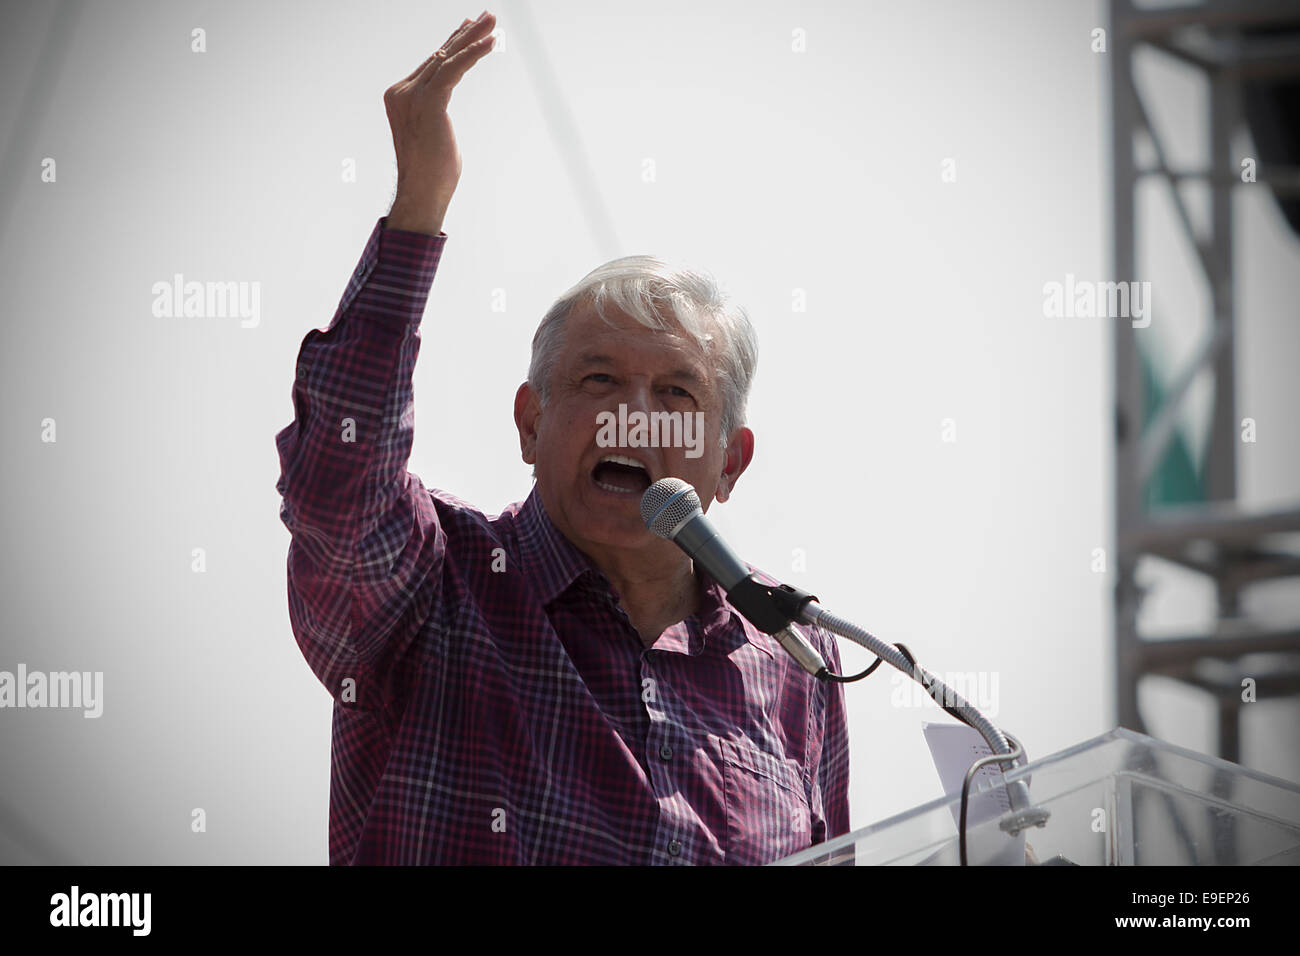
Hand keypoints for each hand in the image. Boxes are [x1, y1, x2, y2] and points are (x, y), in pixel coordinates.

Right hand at [383, 11, 496, 233]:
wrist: (422, 194)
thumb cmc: (432, 174)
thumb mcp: (434, 134)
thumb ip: (435, 113)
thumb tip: (442, 110)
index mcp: (400, 97)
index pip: (431, 63)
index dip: (453, 43)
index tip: (469, 27)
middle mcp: (402, 91)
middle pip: (440, 55)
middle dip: (466, 33)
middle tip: (488, 15)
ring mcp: (412, 95)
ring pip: (448, 57)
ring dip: (473, 37)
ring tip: (493, 21)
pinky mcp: (429, 102)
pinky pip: (455, 69)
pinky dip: (474, 53)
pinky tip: (491, 42)